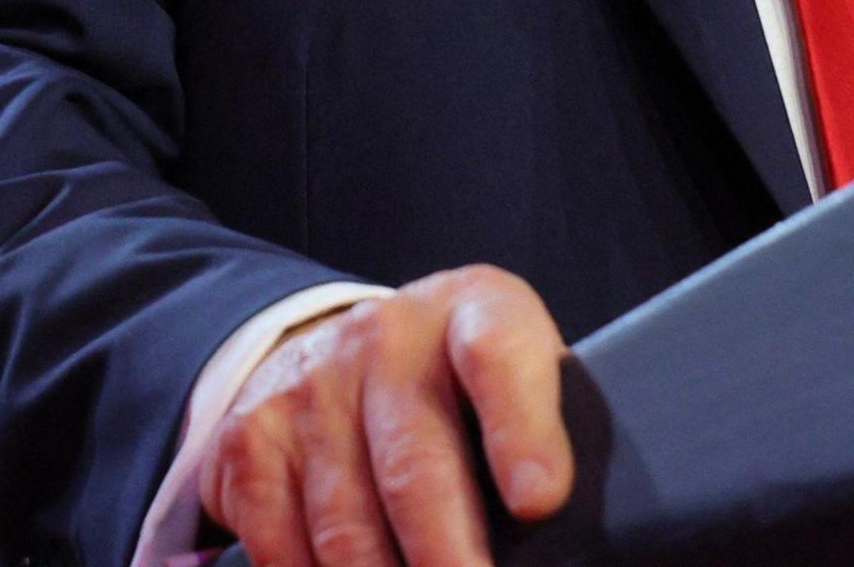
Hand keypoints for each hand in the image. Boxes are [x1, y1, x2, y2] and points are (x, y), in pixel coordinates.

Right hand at [197, 266, 570, 566]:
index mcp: (474, 312)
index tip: (539, 503)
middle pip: (416, 467)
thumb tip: (602, 542)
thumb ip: (558, 440)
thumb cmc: (462, 386)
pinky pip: (278, 538)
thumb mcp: (522, 378)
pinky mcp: (250, 438)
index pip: (497, 355)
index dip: (521, 429)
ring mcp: (311, 388)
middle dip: (450, 558)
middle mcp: (386, 339)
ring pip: (346, 525)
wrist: (333, 343)